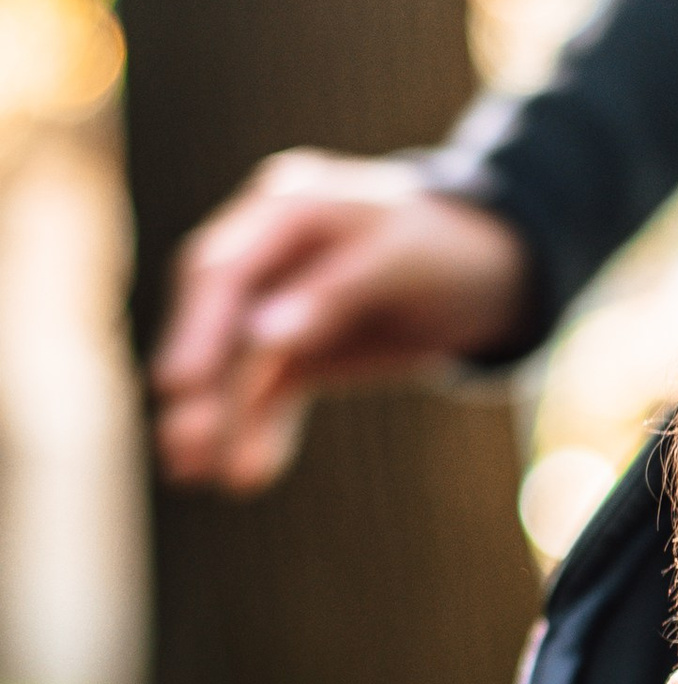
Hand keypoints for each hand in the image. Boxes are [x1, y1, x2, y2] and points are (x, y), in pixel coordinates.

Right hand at [150, 153, 536, 494]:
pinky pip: (271, 391)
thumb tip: (261, 336)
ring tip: (196, 474)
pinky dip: (258, 430)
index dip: (196, 328)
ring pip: (238, 364)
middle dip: (202, 386)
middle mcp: (269, 252)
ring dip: (221, 420)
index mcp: (286, 207)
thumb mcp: (402, 258)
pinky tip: (245, 475)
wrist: (493, 266)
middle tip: (183, 444)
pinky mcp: (298, 348)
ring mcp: (279, 301)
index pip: (222, 269)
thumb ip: (334, 292)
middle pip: (218, 321)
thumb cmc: (446, 245)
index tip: (177, 384)